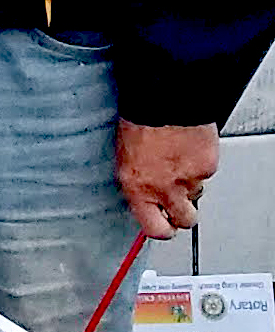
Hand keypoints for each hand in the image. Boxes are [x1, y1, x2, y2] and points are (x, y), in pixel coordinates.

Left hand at [117, 118, 218, 238]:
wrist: (161, 102)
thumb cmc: (138, 124)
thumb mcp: (124, 159)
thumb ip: (138, 184)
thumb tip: (145, 197)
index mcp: (137, 189)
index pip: (155, 229)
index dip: (162, 229)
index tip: (164, 226)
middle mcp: (163, 189)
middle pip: (185, 220)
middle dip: (183, 214)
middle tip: (178, 200)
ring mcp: (188, 179)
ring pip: (196, 192)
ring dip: (189, 182)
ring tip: (177, 160)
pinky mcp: (206, 167)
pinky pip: (205, 172)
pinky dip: (199, 163)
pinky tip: (187, 148)